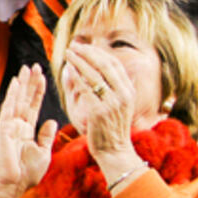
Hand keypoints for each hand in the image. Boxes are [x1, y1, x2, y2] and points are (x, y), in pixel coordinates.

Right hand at [0, 65, 57, 197]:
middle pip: (25, 99)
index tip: (43, 77)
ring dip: (23, 84)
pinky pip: (9, 108)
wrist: (13, 185)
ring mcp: (9, 126)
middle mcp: (17, 125)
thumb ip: (46, 136)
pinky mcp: (3, 129)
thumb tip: (52, 121)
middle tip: (35, 65)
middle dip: (31, 82)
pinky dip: (13, 95)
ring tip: (27, 68)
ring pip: (17, 100)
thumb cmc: (26, 173)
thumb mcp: (43, 152)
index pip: (34, 106)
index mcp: (27, 130)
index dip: (38, 91)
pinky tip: (16, 82)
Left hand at [63, 41, 142, 177]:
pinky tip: (68, 71)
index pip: (114, 64)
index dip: (98, 52)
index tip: (84, 46)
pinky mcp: (99, 112)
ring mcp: (112, 103)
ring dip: (79, 61)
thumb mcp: (119, 106)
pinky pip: (86, 90)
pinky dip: (76, 78)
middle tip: (73, 46)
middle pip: (104, 65)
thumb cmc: (111, 129)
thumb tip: (112, 71)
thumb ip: (114, 89)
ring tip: (68, 54)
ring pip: (94, 75)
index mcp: (129, 91)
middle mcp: (123, 94)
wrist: (115, 152)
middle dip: (88, 53)